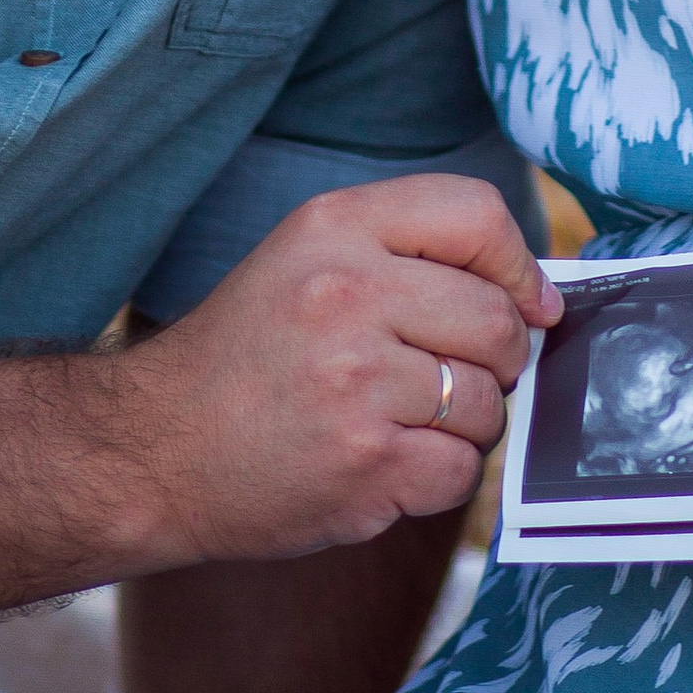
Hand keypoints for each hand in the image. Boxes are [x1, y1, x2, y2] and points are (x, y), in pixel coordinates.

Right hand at [134, 174, 560, 568]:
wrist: (154, 452)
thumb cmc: (246, 357)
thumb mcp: (306, 260)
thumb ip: (410, 255)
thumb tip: (537, 295)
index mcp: (335, 228)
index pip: (477, 214)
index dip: (517, 266)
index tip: (528, 304)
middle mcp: (347, 294)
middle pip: (498, 319)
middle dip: (498, 358)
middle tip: (451, 377)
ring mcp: (357, 383)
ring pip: (488, 402)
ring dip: (466, 424)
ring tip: (400, 422)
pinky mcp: (366, 465)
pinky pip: (464, 471)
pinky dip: (440, 478)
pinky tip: (387, 466)